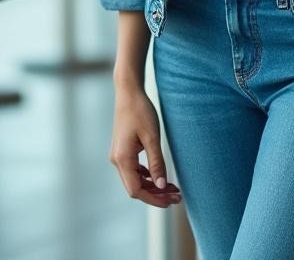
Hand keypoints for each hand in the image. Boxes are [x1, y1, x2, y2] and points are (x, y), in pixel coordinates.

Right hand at [109, 81, 181, 207]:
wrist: (128, 92)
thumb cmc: (140, 111)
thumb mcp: (152, 137)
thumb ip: (157, 163)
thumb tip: (162, 186)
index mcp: (123, 159)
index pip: (136, 190)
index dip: (154, 199)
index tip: (171, 201)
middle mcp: (117, 160)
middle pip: (135, 187)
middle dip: (156, 194)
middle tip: (177, 196)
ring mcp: (118, 155)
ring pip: (135, 180)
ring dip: (153, 186)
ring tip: (173, 188)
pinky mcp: (122, 150)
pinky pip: (134, 170)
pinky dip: (147, 176)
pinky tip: (159, 176)